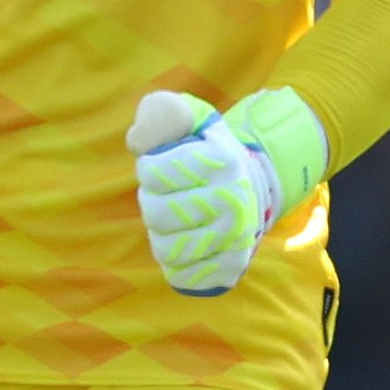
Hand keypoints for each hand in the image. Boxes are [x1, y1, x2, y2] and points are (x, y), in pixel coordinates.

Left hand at [128, 85, 326, 295]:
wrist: (250, 190)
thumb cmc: (205, 153)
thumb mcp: (191, 121)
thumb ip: (162, 113)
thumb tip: (139, 141)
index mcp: (224, 160)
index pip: (151, 172)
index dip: (149, 169)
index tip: (165, 166)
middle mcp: (235, 201)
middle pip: (155, 213)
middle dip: (153, 202)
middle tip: (171, 196)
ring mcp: (236, 239)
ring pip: (164, 248)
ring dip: (160, 234)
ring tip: (177, 221)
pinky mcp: (231, 268)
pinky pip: (179, 275)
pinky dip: (173, 262)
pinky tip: (186, 244)